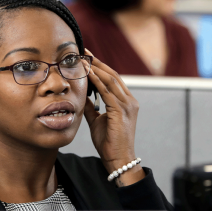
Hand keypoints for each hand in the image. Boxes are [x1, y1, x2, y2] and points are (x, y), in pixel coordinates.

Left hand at [83, 49, 144, 185]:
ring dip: (96, 67)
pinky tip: (87, 73)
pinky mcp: (122, 111)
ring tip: (83, 58)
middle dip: (98, 62)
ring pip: (111, 79)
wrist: (119, 159)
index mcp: (126, 102)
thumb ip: (91, 107)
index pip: (113, 79)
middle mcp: (130, 101)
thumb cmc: (110, 143)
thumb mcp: (98, 121)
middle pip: (113, 75)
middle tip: (84, 51)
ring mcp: (128, 105)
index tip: (87, 58)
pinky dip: (97, 80)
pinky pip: (107, 91)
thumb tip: (81, 95)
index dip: (100, 67)